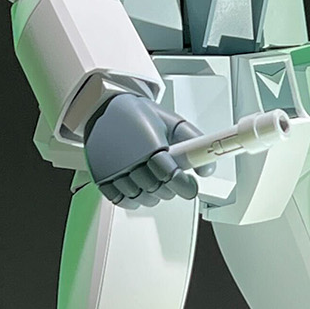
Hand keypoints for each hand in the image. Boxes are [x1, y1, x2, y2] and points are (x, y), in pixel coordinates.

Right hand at [83, 94, 200, 206]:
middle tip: (173, 179)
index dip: (184, 186)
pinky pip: (121, 200)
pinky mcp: (102, 177)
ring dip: (153, 195)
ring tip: (155, 181)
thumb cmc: (140, 116)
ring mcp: (113, 170)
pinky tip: (139, 189)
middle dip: (171, 188)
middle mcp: (128, 158)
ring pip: (141, 197)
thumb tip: (207, 169)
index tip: (190, 187)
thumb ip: (194, 142)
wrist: (106, 108)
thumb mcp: (172, 122)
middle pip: (157, 189)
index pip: (170, 175)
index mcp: (148, 143)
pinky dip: (133, 200)